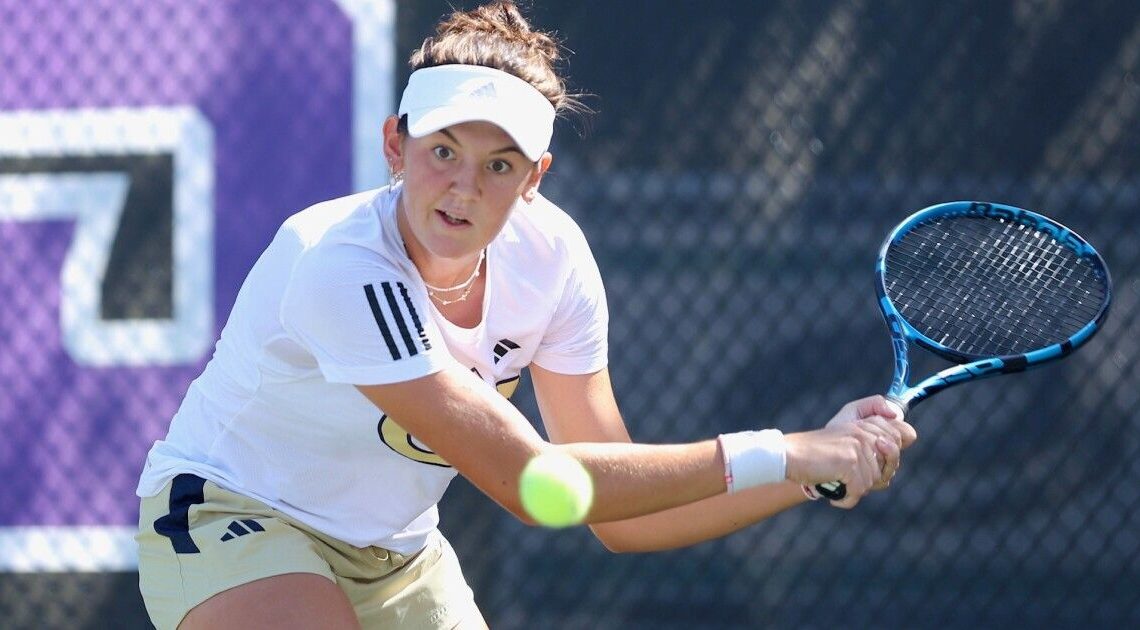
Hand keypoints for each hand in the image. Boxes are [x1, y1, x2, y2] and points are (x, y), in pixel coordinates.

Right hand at [784, 396, 915, 507]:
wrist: (789, 456)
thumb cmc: (814, 456)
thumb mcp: (843, 445)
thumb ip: (868, 452)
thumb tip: (887, 479)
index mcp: (864, 425)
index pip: (897, 444)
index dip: (883, 466)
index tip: (858, 471)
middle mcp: (864, 433)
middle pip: (887, 468)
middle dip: (869, 480)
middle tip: (848, 481)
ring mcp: (858, 446)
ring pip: (871, 483)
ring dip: (853, 490)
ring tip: (835, 484)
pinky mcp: (851, 462)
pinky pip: (859, 491)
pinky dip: (846, 499)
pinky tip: (833, 496)